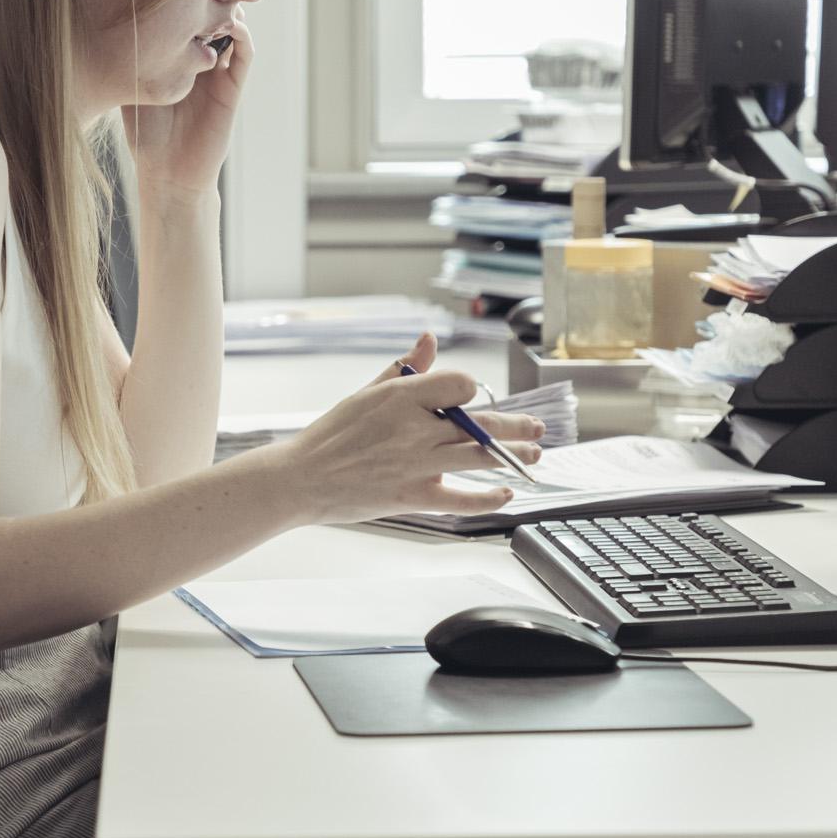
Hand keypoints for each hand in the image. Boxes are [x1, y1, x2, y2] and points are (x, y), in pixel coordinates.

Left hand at [121, 11, 253, 202]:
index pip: (189, 16)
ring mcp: (218, 74)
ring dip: (228, 10)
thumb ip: (130, 57)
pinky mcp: (232, 91)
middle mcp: (201, 61)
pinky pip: (244, 57)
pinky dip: (242, 37)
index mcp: (179, 56)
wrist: (167, 175)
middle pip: (213, 14)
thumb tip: (107, 20)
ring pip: (234, 29)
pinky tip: (231, 25)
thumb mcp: (131, 87)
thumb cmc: (144, 135)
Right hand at [276, 333, 544, 526]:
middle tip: (536, 428)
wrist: (301, 478)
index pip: (459, 383)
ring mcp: (416, 464)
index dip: (471, 388)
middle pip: (481, 424)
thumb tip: (429, 340)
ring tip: (533, 454)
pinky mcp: (413, 496)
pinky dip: (488, 497)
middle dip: (517, 426)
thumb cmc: (332, 435)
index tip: (474, 396)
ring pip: (481, 457)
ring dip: (514, 457)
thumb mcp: (367, 392)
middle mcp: (414, 428)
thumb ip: (406, 367)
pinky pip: (461, 498)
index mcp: (401, 396)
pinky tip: (505, 493)